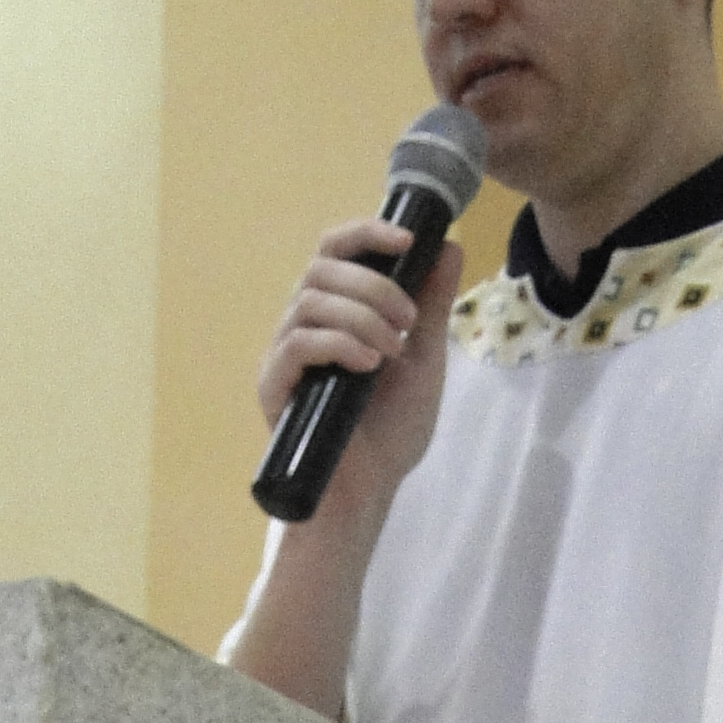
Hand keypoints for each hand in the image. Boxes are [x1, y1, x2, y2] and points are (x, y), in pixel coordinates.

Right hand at [256, 219, 460, 511]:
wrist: (372, 489)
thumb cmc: (392, 429)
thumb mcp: (424, 358)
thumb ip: (432, 304)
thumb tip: (448, 246)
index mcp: (334, 311)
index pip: (335, 250)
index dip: (366, 233)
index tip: (407, 240)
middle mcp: (303, 325)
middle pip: (321, 267)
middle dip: (373, 285)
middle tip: (408, 321)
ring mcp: (284, 355)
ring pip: (309, 301)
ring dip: (361, 317)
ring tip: (391, 353)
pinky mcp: (274, 387)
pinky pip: (297, 343)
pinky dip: (338, 345)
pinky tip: (368, 366)